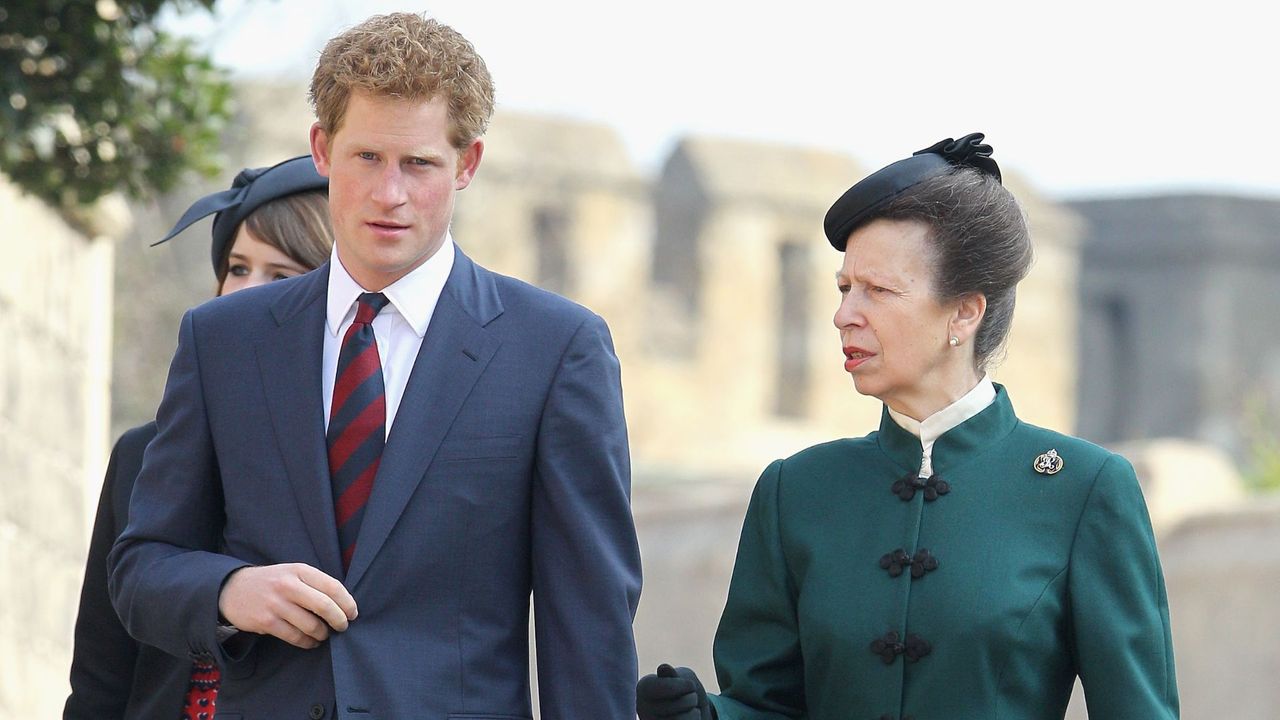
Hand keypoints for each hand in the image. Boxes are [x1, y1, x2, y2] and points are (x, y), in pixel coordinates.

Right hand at [217, 563, 357, 648]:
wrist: (233, 589)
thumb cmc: (272, 582)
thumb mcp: (292, 573)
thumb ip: (314, 584)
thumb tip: (343, 604)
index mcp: (300, 570)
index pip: (332, 586)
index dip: (347, 603)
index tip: (353, 613)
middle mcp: (288, 585)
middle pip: (325, 606)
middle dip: (339, 620)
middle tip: (343, 627)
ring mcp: (276, 604)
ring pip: (311, 625)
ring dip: (323, 634)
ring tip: (324, 634)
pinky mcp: (266, 621)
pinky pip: (295, 636)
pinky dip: (307, 642)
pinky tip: (311, 641)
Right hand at [637, 663, 712, 719]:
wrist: (686, 708)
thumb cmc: (683, 688)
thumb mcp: (681, 677)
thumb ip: (672, 675)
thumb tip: (663, 668)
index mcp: (644, 687)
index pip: (669, 687)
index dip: (685, 686)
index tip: (690, 685)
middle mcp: (642, 706)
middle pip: (678, 703)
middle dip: (692, 698)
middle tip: (691, 697)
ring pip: (680, 719)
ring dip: (693, 712)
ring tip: (690, 708)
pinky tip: (688, 718)